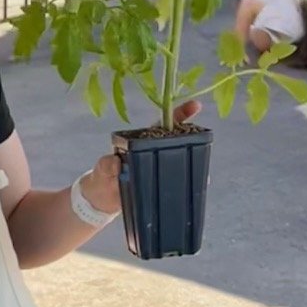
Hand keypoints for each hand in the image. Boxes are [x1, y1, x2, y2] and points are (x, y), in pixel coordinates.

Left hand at [89, 99, 203, 213]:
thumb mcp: (102, 168)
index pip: (162, 123)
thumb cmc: (102, 177)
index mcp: (141, 141)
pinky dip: (188, 181)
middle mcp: (154, 151)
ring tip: (203, 170)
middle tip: (204, 138)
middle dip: (193, 136)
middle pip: (178, 140)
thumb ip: (107, 164)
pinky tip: (199, 184)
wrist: (102, 199)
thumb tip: (116, 163)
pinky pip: (176, 179)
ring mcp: (159, 167)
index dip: (179, 114)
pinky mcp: (160, 182)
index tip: (195, 106)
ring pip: (180, 159)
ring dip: (193, 161)